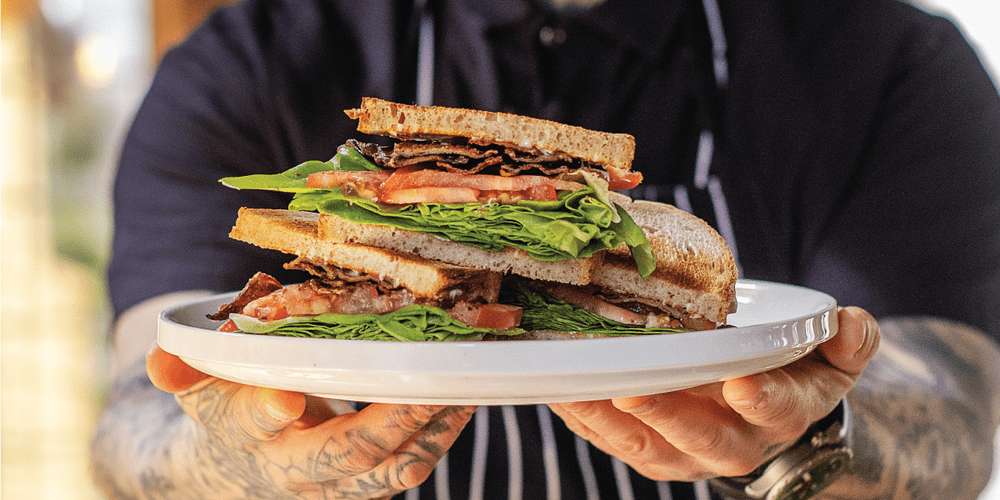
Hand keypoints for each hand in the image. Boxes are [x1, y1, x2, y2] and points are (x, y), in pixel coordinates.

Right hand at [146, 345, 475, 498]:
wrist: (241, 472)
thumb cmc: (226, 411)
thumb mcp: (198, 387)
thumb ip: (183, 371)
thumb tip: (158, 358)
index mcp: (240, 435)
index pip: (248, 425)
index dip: (265, 414)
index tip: (286, 399)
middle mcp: (290, 471)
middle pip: (340, 457)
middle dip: (386, 424)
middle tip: (425, 388)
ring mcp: (332, 487)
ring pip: (385, 473)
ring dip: (427, 435)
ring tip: (460, 393)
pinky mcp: (364, 488)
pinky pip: (405, 471)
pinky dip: (436, 441)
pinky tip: (462, 405)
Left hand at [548, 306, 878, 480]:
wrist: (764, 412)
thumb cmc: (795, 374)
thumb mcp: (836, 358)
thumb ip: (851, 341)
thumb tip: (849, 322)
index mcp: (782, 415)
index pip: (776, 411)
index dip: (762, 400)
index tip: (742, 384)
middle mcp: (735, 442)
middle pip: (701, 438)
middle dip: (667, 415)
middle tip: (632, 389)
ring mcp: (687, 452)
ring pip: (647, 444)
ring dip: (609, 419)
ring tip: (577, 389)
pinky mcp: (651, 452)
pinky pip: (615, 441)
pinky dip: (586, 419)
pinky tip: (560, 390)